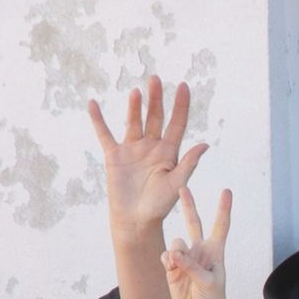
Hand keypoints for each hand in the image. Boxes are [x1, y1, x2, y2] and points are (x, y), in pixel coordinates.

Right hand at [88, 76, 206, 235]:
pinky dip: (98, 120)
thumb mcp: (177, 183)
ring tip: (136, 92)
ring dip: (134, 107)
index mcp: (169, 152)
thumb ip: (189, 164)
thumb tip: (205, 145)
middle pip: (155, 117)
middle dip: (156, 99)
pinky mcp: (114, 155)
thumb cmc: (160, 205)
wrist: (136, 219)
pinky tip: (93, 104)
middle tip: (155, 79)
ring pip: (133, 122)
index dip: (180, 105)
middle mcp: (152, 146)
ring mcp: (132, 149)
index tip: (183, 86)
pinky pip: (105, 134)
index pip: (177, 124)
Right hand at [160, 186, 231, 298]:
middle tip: (183, 187)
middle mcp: (201, 251)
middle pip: (194, 223)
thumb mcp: (208, 283)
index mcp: (216, 252)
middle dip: (189, 205)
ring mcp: (186, 258)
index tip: (226, 192)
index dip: (223, 209)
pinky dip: (167, 262)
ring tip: (179, 268)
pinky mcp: (173, 266)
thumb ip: (191, 266)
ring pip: (176, 242)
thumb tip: (174, 253)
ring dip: (176, 253)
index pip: (221, 226)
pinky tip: (171, 271)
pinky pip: (166, 256)